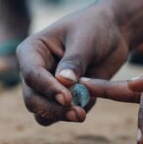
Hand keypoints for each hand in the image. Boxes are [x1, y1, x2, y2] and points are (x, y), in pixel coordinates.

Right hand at [17, 5, 128, 125]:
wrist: (112, 33)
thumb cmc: (94, 27)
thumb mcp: (85, 38)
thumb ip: (74, 60)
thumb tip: (64, 81)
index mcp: (31, 51)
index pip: (31, 74)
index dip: (47, 88)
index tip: (67, 98)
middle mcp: (34, 72)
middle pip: (32, 99)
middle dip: (53, 109)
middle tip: (78, 114)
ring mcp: (46, 87)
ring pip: (42, 113)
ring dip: (61, 116)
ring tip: (82, 113)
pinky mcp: (62, 99)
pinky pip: (63, 115)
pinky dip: (76, 112)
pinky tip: (92, 98)